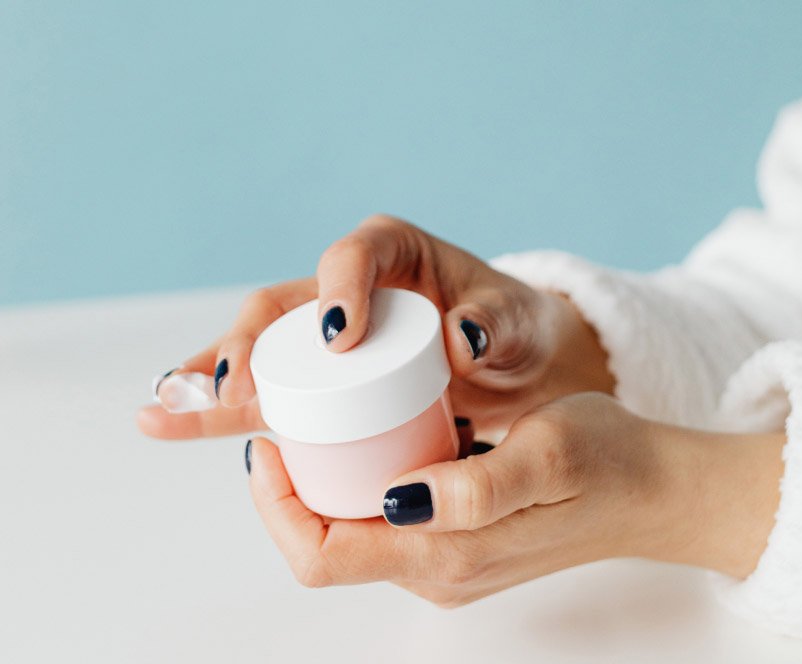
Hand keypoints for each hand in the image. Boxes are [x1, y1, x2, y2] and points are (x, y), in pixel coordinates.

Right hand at [138, 214, 613, 439]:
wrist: (509, 365)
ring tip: (161, 408)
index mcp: (393, 252)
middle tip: (240, 389)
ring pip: (255, 351)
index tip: (337, 338)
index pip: (353, 256)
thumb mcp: (513, 323)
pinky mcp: (318, 378)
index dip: (336, 290)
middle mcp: (345, 288)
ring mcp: (322, 334)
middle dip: (250, 346)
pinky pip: (264, 389)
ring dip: (210, 380)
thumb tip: (464, 337)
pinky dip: (223, 405)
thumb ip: (495, 322)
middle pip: (280, 306)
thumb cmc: (510, 331)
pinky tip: (174, 419)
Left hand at [246, 393, 783, 605]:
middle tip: (289, 427)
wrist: (655, 490)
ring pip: (352, 538)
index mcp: (447, 554)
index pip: (323, 556)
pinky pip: (384, 528)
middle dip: (290, 495)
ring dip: (322, 490)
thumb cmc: (609, 461)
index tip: (271, 446)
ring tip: (321, 428)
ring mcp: (448, 565)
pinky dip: (360, 490)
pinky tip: (372, 444)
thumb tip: (400, 497)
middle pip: (326, 548)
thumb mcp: (549, 452)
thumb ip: (477, 487)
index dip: (277, 507)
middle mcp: (437, 571)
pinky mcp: (460, 548)